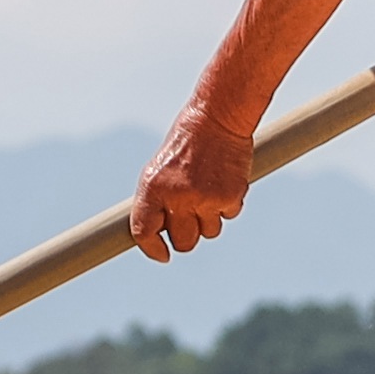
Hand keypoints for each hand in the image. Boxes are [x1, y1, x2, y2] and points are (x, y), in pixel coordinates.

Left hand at [130, 109, 252, 260]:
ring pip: (208, 232)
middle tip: (190, 220)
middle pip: (183, 242)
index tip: (163, 255)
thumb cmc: (185, 144)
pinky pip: (228, 216)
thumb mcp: (160, 169)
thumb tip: (159, 233)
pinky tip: (222, 181)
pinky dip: (227, 205)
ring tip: (207, 189)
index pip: (144, 231)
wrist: (217, 119)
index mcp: (152, 188)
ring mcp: (205, 199)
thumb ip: (157, 201)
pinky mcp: (230, 197)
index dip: (153, 249)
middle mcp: (177, 197)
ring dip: (209, 219)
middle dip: (186, 237)